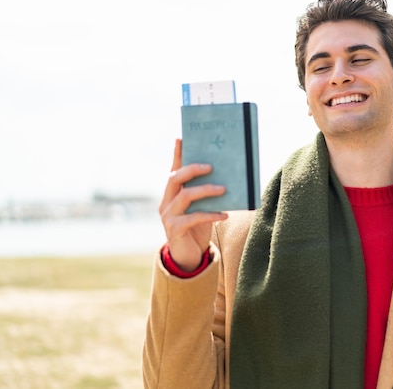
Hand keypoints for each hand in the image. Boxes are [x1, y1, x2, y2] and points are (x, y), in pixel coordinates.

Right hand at [159, 138, 228, 270]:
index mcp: (172, 193)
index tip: (181, 137)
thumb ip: (206, 193)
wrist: (188, 256)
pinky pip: (193, 218)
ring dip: (205, 190)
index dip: (177, 153)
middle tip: (211, 166)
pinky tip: (224, 214)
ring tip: (224, 189)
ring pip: (185, 196)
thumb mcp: (201, 208)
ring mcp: (168, 216)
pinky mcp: (174, 230)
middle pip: (175, 178)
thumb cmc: (197, 228)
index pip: (174, 168)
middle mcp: (166, 201)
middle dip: (193, 169)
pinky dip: (210, 214)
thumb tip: (227, 177)